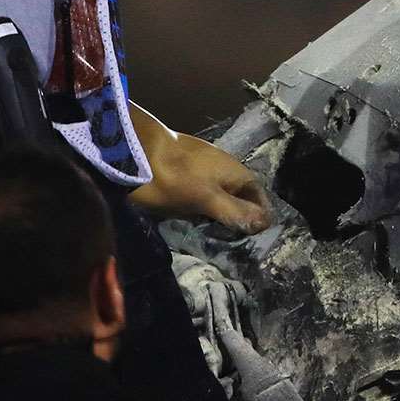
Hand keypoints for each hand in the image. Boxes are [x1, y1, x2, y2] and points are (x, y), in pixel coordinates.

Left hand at [129, 134, 273, 232]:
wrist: (134, 152)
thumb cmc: (175, 176)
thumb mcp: (207, 198)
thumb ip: (236, 212)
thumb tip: (265, 224)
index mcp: (238, 174)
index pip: (261, 202)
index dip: (258, 222)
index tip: (249, 245)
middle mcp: (226, 173)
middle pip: (241, 204)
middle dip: (236, 224)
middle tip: (228, 247)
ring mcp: (204, 175)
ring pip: (220, 204)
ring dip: (216, 221)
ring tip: (210, 241)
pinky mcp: (185, 181)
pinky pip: (201, 201)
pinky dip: (200, 214)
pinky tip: (192, 227)